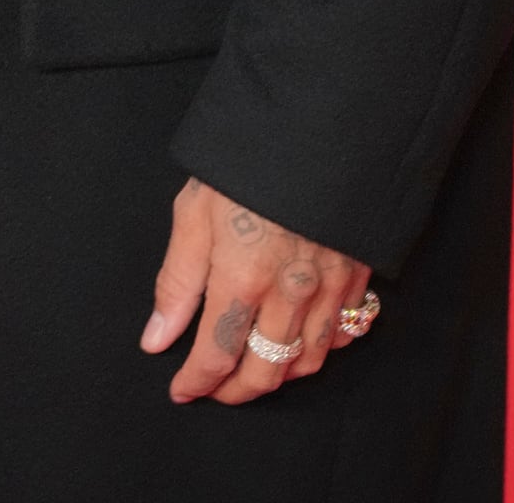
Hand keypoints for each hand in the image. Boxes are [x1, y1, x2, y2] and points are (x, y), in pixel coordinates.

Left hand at [140, 177, 371, 405]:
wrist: (317, 122)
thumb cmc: (245, 163)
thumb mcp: (194, 210)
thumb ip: (177, 281)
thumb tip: (156, 339)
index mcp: (242, 277)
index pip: (216, 355)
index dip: (196, 382)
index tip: (181, 390)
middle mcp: (289, 293)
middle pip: (265, 371)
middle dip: (236, 391)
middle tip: (214, 389)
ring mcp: (329, 286)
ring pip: (307, 361)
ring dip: (278, 377)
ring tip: (253, 370)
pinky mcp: (357, 273)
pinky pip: (342, 334)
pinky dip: (320, 349)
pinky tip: (300, 341)